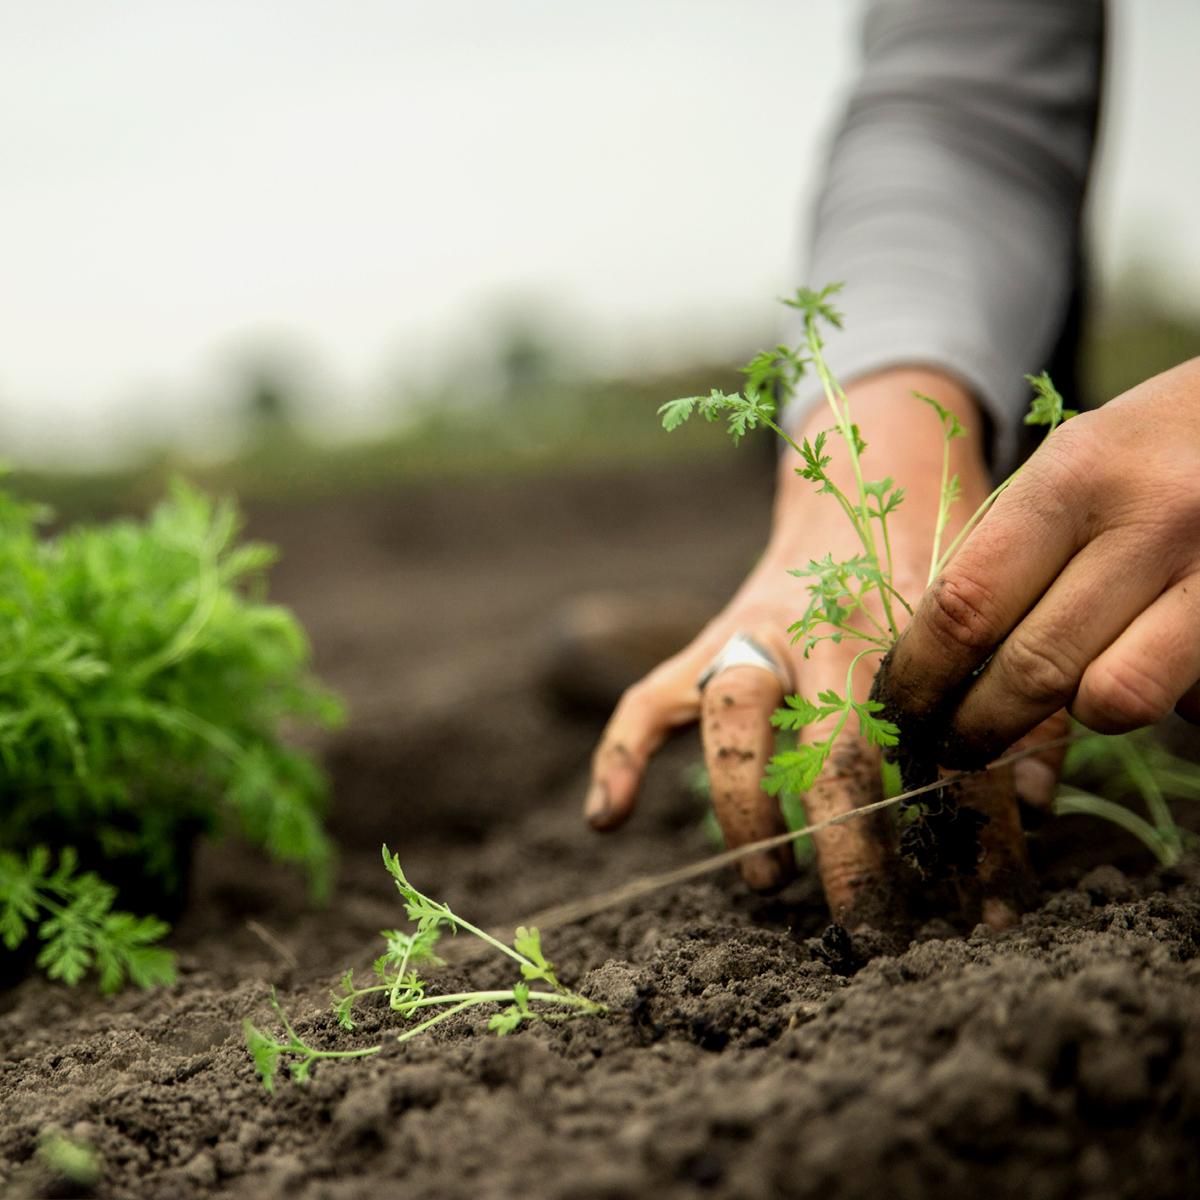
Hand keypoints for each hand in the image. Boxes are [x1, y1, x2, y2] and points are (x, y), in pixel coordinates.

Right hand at [584, 367, 1026, 925]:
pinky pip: (648, 696)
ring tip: (766, 882)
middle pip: (835, 747)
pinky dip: (620, 755)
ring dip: (748, 805)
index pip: (944, 747)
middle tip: (868, 929)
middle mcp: (831, 630)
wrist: (873, 466)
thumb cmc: (945, 553)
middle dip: (852, 849)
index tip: (986, 915)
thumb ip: (1025, 702)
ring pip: (734, 717)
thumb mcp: (997, 616)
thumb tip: (1031, 809)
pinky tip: (606, 818)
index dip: (973, 838)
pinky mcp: (711, 637)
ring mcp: (758, 630)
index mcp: (915, 628)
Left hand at [880, 358, 1199, 766]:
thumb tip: (936, 659)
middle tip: (951, 747)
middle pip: (1034, 668)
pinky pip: (1190, 700)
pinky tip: (1155, 658)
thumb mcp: (1067, 466)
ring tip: (1066, 690)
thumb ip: (1007, 551)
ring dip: (1078, 713)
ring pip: (1116, 700)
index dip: (920, 674)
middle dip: (976, 726)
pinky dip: (1162, 698)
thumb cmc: (1147, 446)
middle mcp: (1153, 521)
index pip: (968, 603)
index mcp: (1076, 475)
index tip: (897, 711)